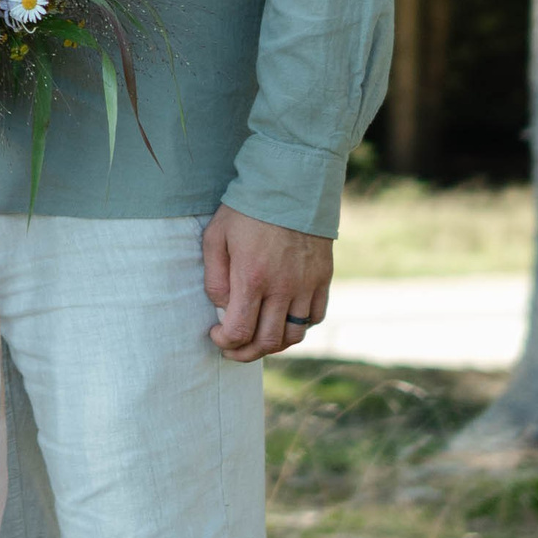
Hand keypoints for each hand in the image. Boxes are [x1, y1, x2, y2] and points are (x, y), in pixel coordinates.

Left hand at [202, 203, 331, 361]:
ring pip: (295, 335)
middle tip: (232, 349)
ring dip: (274, 345)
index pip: (240, 331)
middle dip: (246, 353)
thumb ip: (214, 278)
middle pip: (269, 341)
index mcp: (252, 278)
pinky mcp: (323, 278)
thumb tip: (222, 308)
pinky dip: (300, 327)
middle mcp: (283, 287)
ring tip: (257, 339)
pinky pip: (315, 317)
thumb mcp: (216, 237)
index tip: (216, 335)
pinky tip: (283, 320)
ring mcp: (307, 284)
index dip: (225, 341)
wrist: (289, 185)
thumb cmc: (245, 210)